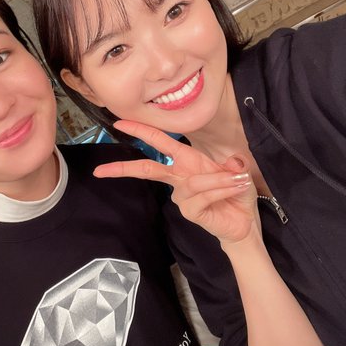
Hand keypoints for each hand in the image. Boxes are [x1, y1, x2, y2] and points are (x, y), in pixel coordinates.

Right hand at [93, 120, 257, 244]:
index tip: (119, 123)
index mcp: (187, 160)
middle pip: (148, 169)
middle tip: (102, 169)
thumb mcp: (238, 172)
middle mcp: (180, 178)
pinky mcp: (189, 211)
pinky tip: (234, 190)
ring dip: (219, 180)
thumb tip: (232, 162)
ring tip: (239, 180)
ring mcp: (182, 197)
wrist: (244, 222)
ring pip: (193, 182)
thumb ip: (234, 164)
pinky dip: (221, 190)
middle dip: (125, 167)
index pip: (160, 142)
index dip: (141, 131)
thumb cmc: (236, 195)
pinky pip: (202, 196)